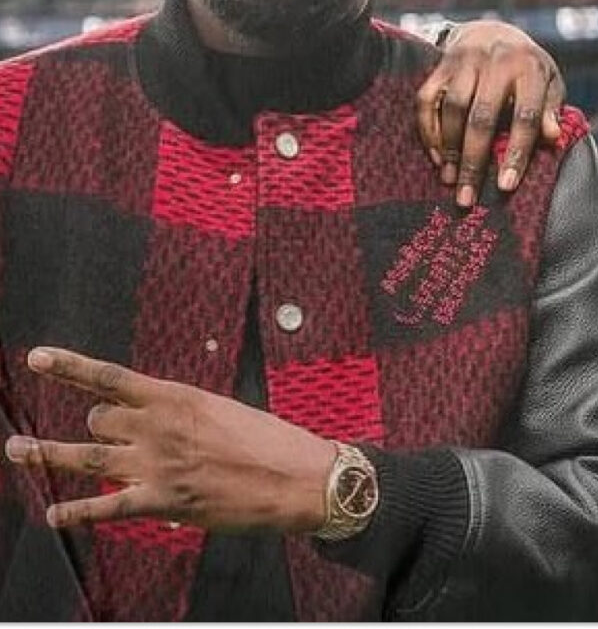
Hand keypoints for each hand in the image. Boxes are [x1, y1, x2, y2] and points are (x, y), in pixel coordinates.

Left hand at [4, 347, 335, 532]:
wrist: (296, 478)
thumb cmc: (270, 441)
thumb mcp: (225, 411)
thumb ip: (185, 418)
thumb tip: (159, 432)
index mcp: (178, 397)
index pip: (110, 377)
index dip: (69, 367)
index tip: (37, 358)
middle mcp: (159, 427)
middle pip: (98, 419)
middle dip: (97, 426)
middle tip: (107, 434)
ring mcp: (156, 465)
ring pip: (87, 457)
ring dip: (48, 455)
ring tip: (18, 450)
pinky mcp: (161, 502)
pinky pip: (103, 508)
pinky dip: (74, 512)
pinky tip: (53, 513)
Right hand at [416, 21, 565, 207]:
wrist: (491, 31)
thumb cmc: (526, 68)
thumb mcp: (549, 83)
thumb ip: (550, 109)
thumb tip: (552, 137)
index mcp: (530, 69)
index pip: (525, 116)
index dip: (516, 152)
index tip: (506, 186)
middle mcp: (496, 62)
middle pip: (482, 117)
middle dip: (473, 160)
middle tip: (467, 198)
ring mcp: (465, 61)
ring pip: (453, 108)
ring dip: (449, 149)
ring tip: (450, 180)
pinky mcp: (440, 65)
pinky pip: (427, 99)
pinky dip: (429, 130)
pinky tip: (437, 157)